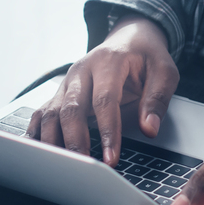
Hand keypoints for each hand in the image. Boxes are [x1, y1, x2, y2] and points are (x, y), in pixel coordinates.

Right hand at [31, 15, 177, 164]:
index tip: (111, 158)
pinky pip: (43, 113)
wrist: (129, 38)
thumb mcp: (164, 70)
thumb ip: (157, 99)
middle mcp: (81, 71)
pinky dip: (39, 133)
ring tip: (64, 166)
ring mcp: (68, 82)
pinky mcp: (61, 93)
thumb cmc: (145, 55)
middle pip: (71, 108)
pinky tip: (42, 151)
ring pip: (52, 112)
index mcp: (108, 61)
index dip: (107, 130)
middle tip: (85, 166)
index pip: (104, 100)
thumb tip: (150, 128)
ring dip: (54, 141)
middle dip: (76, 141)